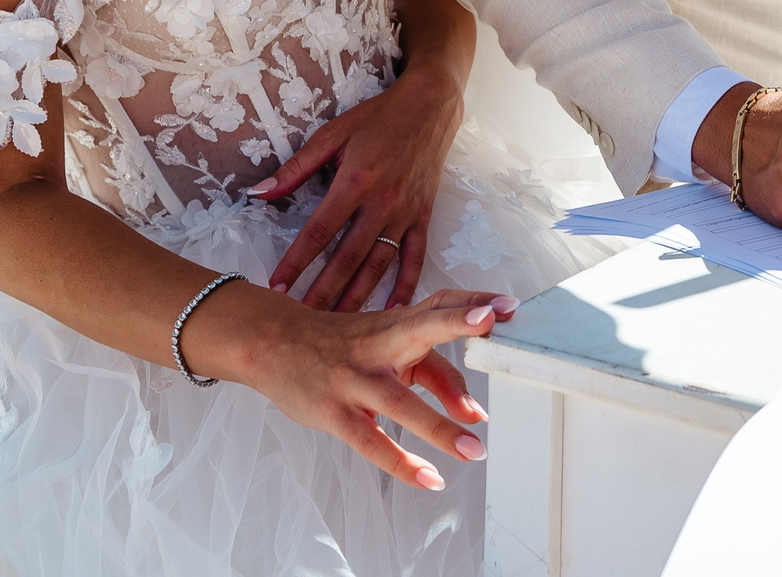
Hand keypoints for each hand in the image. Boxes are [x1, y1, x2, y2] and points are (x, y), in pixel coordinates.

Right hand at [225, 283, 512, 490]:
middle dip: (456, 323)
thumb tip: (476, 413)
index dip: (473, 303)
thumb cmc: (342, 344)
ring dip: (440, 427)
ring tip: (475, 450)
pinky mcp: (334, 412)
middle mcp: (379, 343)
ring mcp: (355, 378)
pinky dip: (401, 462)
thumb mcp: (385, 345)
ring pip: (401, 401)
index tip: (510, 306)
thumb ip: (432, 373)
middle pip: (421, 328)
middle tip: (493, 323)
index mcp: (395, 323)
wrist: (271, 343)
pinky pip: (371, 441)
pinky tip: (428, 478)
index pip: (440, 305)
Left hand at [250, 66, 465, 310]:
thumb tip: (258, 192)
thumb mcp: (332, 134)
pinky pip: (414, 258)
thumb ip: (296, 168)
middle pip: (347, 259)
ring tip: (337, 327)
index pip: (319, 232)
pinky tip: (393, 313)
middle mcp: (381, 203)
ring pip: (378, 266)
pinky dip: (406, 287)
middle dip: (322, 293)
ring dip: (356, 298)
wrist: (430, 106)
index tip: (276, 288)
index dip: (296, 262)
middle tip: (301, 323)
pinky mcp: (423, 218)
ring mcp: (405, 213)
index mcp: (355, 181)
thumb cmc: (377, 117)